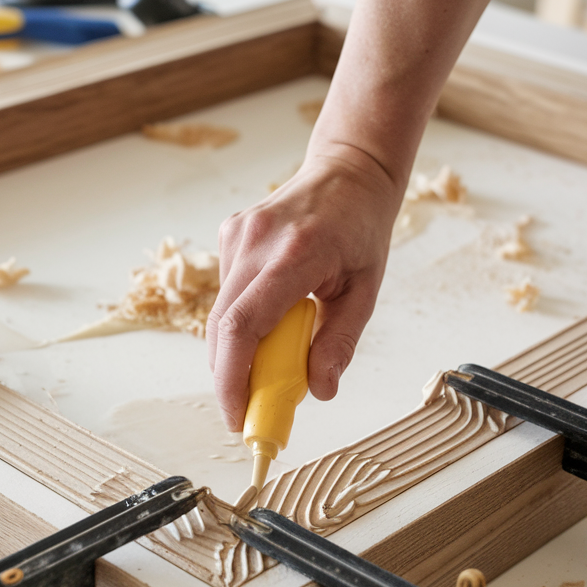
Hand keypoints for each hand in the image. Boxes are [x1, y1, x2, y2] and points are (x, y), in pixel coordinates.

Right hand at [207, 151, 402, 430]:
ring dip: (239, 349)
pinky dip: (242, 320)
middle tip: (252, 408)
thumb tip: (320, 390)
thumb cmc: (361, 229)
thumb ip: (340, 342)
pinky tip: (271, 311)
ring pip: (221, 314)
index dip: (231, 379)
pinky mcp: (229, 235)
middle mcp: (256, 242)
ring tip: (275, 354)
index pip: (242, 327)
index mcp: (295, 255)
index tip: (238, 416)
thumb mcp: (366, 290)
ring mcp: (237, 235)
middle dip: (231, 378)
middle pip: (221, 328)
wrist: (348, 170)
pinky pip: (226, 294)